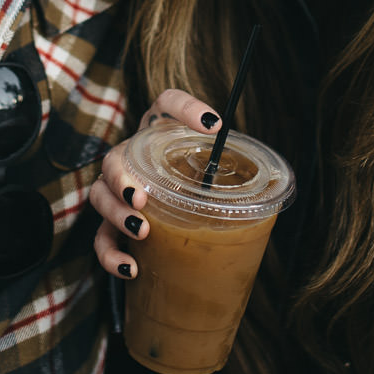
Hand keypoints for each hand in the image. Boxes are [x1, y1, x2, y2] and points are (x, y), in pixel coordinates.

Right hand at [90, 88, 220, 279]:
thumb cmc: (194, 185)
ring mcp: (119, 192)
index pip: (167, 105)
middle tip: (143, 198)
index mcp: (159, 135)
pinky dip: (112, 255)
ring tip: (141, 230)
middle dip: (122, 179)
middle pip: (114, 158)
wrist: (176, 209)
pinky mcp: (114, 225)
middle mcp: (133, 158)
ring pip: (100, 196)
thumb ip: (231, 172)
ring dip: (116, 213)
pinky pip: (102, 239)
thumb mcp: (210, 174)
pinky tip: (132, 268)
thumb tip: (273, 185)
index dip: (186, 108)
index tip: (214, 124)